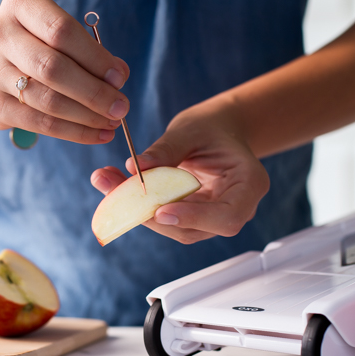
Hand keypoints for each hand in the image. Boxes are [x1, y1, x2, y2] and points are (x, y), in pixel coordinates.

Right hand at [0, 0, 130, 143]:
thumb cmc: (37, 45)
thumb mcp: (58, 34)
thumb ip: (88, 51)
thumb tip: (118, 78)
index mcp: (20, 6)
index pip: (62, 31)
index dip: (95, 57)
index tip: (120, 78)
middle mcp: (0, 35)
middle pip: (54, 68)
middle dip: (94, 92)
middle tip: (121, 108)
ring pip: (48, 100)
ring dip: (87, 116)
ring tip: (112, 122)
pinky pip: (40, 124)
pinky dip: (74, 132)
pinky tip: (97, 135)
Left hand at [90, 102, 269, 243]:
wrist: (216, 131)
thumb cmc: (212, 127)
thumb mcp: (191, 129)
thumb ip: (166, 150)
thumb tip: (135, 167)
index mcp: (249, 184)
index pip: (226, 217)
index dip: (194, 218)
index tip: (162, 210)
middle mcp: (234, 208)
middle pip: (193, 228)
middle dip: (150, 214)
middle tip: (115, 191)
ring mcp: (211, 217)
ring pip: (173, 228)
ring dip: (136, 210)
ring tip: (106, 180)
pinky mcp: (189, 218)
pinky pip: (162, 218)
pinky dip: (136, 204)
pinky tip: (113, 183)